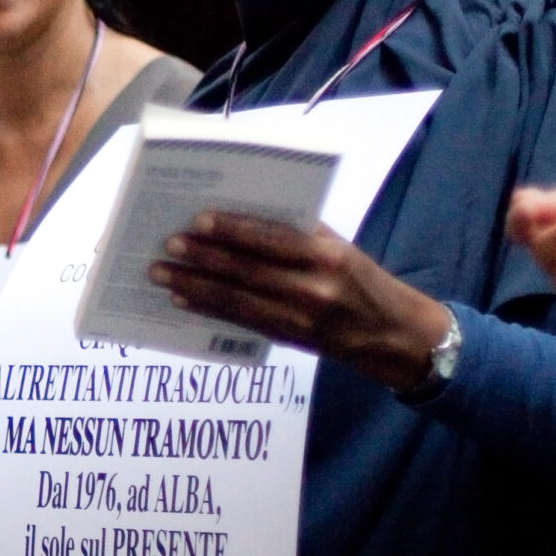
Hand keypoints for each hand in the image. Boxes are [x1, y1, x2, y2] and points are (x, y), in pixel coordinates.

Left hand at [154, 214, 450, 391]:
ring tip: (162, 274)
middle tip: (168, 246)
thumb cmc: (360, 279)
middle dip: (203, 258)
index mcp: (329, 257)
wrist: (392, 334)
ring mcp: (300, 318)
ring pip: (238, 299)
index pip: (273, 240)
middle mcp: (314, 289)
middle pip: (248, 271)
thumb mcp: (340, 249)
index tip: (198, 220)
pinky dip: (210, 309)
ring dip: (195, 286)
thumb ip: (299, 234)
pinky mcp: (289, 339)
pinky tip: (184, 300)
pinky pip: (242, 321)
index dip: (233, 231)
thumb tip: (242, 216)